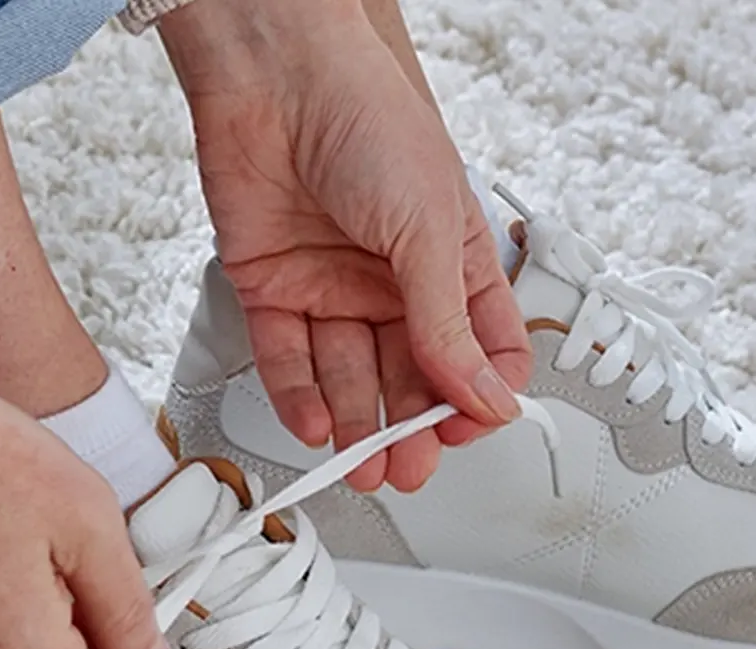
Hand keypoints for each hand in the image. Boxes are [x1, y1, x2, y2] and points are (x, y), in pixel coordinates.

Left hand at [160, 0, 531, 492]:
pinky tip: (318, 425)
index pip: (482, 349)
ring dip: (359, 427)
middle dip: (413, 429)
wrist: (274, 75)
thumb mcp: (430, 230)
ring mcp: (333, 287)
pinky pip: (289, 360)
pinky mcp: (273, 288)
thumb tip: (483, 394)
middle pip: (412, 377)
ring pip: (350, 379)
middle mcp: (394, 280)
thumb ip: (449, 323)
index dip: (479, 394)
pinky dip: (301, 398)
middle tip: (411, 467)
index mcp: (454, 261)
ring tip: (365, 465)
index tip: (468, 427)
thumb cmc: (367, 120)